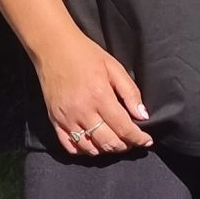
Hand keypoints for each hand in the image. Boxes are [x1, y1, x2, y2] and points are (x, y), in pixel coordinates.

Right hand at [35, 32, 151, 156]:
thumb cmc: (85, 54)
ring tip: (115, 142)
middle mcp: (82, 111)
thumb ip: (130, 92)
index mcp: (100, 96)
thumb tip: (142, 115)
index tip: (146, 141)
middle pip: (109, 142)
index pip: (124, 128)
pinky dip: (84, 150)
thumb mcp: (113, 67)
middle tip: (132, 141)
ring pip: (90, 149)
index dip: (138, 138)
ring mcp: (66, 118)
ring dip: (106, 150)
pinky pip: (70, 146)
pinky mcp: (54, 120)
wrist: (53, 47)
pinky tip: (93, 144)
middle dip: (125, 146)